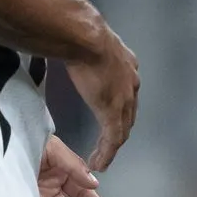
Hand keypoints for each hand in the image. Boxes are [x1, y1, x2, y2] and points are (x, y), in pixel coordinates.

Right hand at [65, 36, 140, 171]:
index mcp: (126, 65)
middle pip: (128, 113)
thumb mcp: (87, 43)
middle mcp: (131, 82)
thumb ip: (83, 50)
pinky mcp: (113, 111)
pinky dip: (106, 153)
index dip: (120, 108)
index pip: (127, 92)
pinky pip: (113, 138)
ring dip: (112, 146)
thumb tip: (65, 46)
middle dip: (119, 130)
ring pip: (122, 129)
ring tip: (101, 159)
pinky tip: (99, 162)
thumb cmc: (79, 34)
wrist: (85, 38)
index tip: (111, 118)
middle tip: (109, 145)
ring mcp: (124, 98)